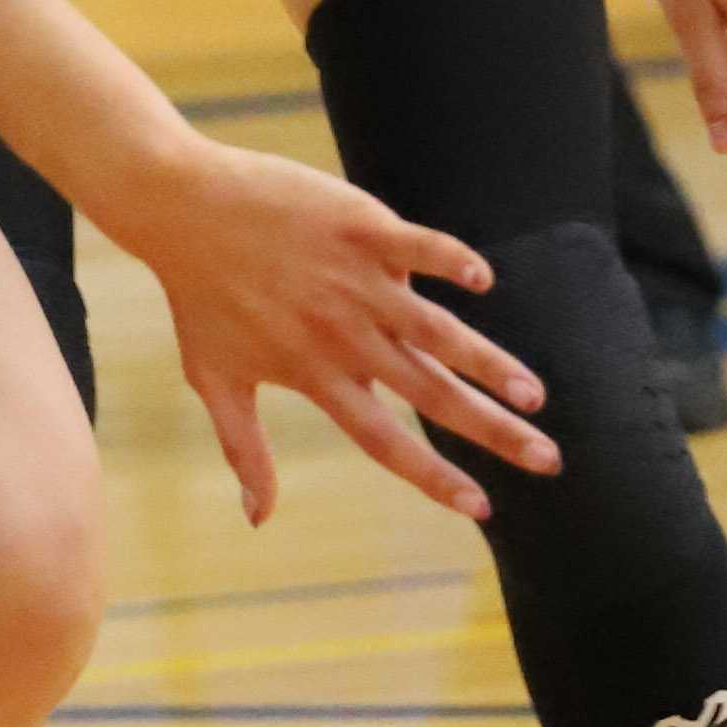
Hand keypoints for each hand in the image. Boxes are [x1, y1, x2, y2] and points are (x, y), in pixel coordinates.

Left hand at [128, 133, 552, 531]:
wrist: (178, 207)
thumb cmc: (197, 296)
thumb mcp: (213, 379)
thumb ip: (244, 450)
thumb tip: (256, 520)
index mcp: (317, 376)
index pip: (388, 442)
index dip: (437, 478)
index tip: (483, 509)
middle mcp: (344, 336)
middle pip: (432, 395)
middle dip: (494, 431)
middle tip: (548, 459)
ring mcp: (356, 281)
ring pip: (438, 331)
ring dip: (489, 363)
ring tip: (534, 392)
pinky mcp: (359, 227)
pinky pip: (418, 247)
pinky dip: (451, 261)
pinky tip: (485, 279)